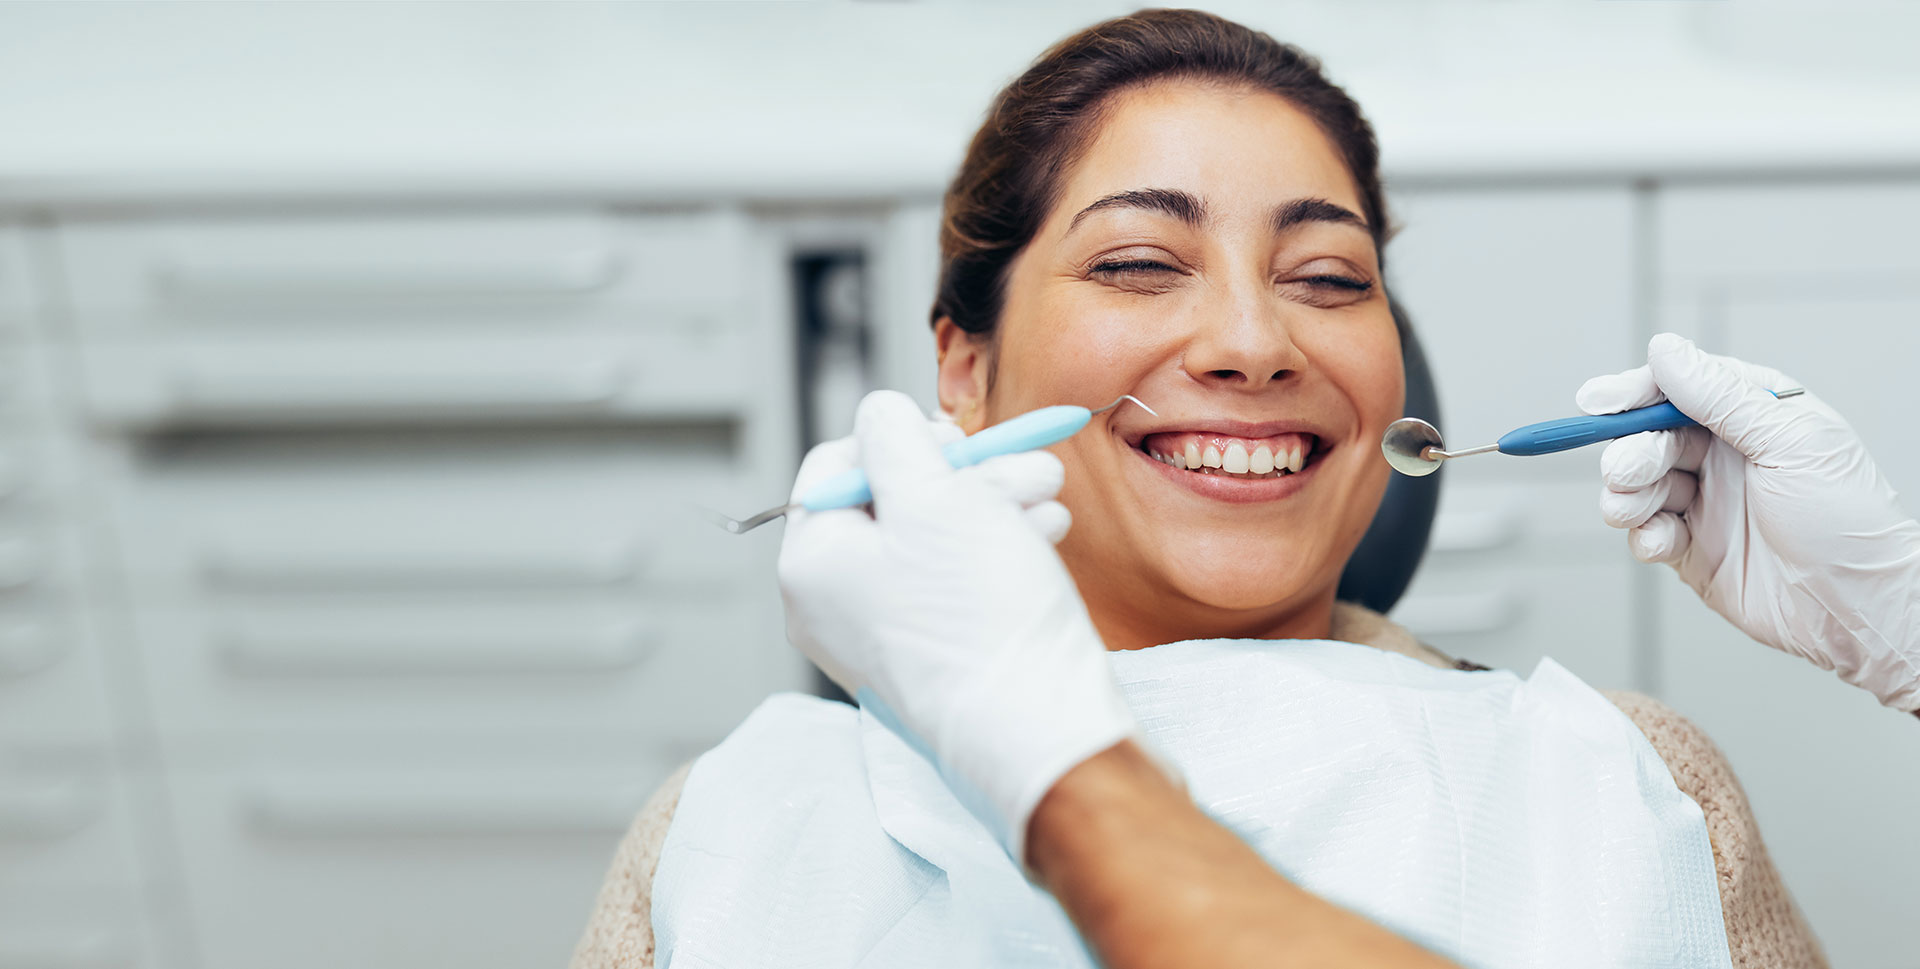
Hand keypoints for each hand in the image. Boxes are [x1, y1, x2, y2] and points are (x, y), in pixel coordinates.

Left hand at [777, 390, 1139, 858]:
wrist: (1040, 733)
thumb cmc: (981, 617)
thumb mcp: (933, 494)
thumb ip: (894, 437)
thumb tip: (879, 414)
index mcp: (810, 563)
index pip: (834, 463)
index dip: (899, 438)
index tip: (954, 442)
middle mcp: (833, 606)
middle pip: (893, 499)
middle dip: (966, 473)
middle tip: (1025, 464)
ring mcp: (884, 637)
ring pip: (935, 538)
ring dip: (995, 504)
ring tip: (1050, 498)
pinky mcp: (934, 659)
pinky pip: (956, 583)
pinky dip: (999, 550)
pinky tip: (1045, 537)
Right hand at [1578, 333, 1919, 710]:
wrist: (1857, 606)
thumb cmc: (1847, 520)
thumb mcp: (1789, 442)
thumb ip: (1720, 396)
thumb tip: (1665, 350)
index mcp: (1754, 416)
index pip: (1681, 387)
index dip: (1636, 391)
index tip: (1598, 402)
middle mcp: (1727, 455)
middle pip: (1651, 437)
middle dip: (1631, 452)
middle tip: (1626, 472)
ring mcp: (1707, 502)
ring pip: (1640, 485)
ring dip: (1626, 495)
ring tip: (1631, 510)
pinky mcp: (1693, 550)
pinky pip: (1647, 532)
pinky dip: (1642, 535)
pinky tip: (1660, 543)